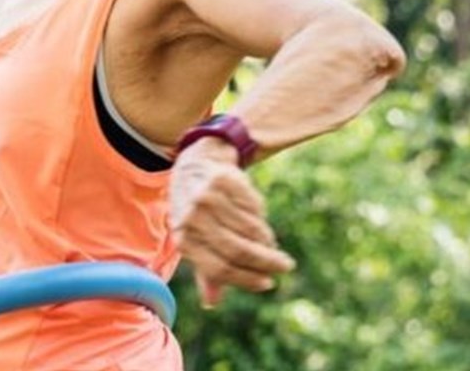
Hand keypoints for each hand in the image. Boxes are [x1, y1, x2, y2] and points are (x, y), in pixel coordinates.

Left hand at [168, 140, 295, 306]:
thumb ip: (205, 271)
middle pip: (237, 250)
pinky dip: (262, 218)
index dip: (246, 279)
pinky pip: (254, 207)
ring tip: (272, 246)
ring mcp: (207, 197)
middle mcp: (192, 219)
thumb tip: (212, 303)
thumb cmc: (196, 213)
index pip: (219, 268)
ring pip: (249, 229)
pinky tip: (261, 222)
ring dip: (266, 241)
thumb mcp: (194, 240)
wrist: (193, 165)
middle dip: (266, 262)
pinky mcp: (224, 180)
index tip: (268, 283)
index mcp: (183, 240)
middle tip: (285, 267)